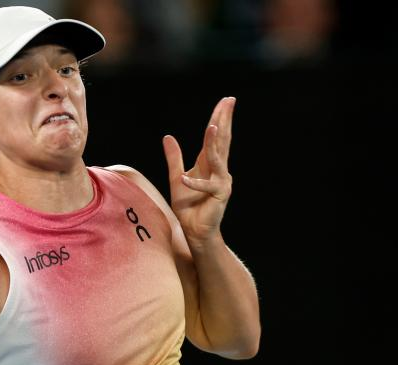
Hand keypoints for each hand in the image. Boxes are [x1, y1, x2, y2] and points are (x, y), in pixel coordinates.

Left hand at [163, 96, 234, 246]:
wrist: (194, 229)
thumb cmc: (188, 205)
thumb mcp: (175, 177)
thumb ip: (174, 158)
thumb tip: (168, 137)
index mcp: (209, 163)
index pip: (215, 137)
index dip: (219, 118)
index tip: (225, 101)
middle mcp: (219, 169)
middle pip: (222, 140)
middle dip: (225, 120)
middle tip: (229, 101)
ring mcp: (221, 182)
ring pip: (217, 158)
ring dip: (213, 143)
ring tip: (212, 126)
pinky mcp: (218, 195)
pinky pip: (206, 186)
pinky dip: (195, 183)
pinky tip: (184, 178)